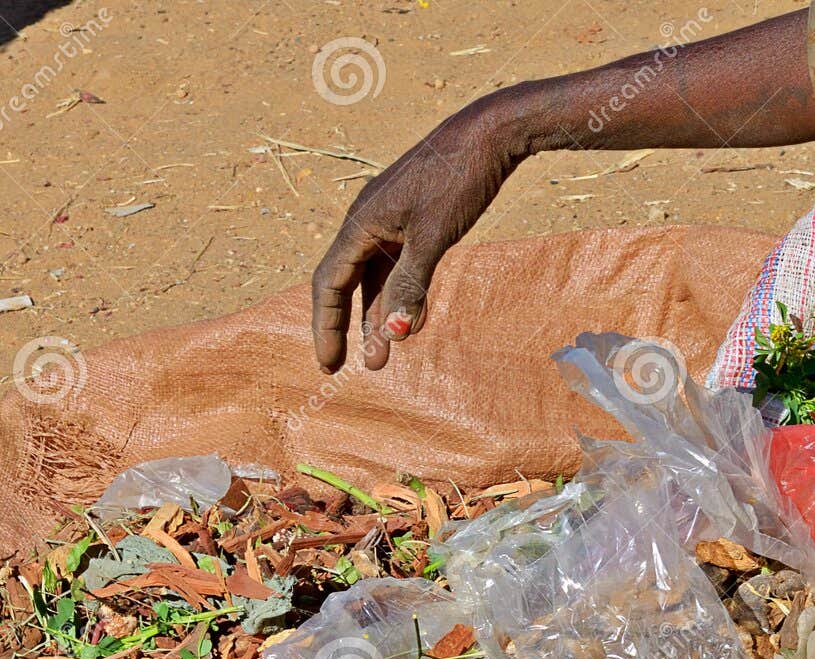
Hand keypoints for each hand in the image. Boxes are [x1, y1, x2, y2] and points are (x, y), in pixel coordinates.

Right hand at [311, 95, 525, 371]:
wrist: (491, 132)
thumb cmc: (459, 178)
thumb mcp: (434, 237)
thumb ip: (410, 286)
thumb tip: (394, 335)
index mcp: (360, 222)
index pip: (329, 284)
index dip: (326, 327)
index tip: (329, 363)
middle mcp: (365, 221)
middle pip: (342, 284)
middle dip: (343, 328)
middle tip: (339, 368)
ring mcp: (386, 219)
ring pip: (370, 279)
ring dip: (373, 318)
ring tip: (381, 357)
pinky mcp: (408, 219)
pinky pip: (391, 265)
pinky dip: (394, 295)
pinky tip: (404, 322)